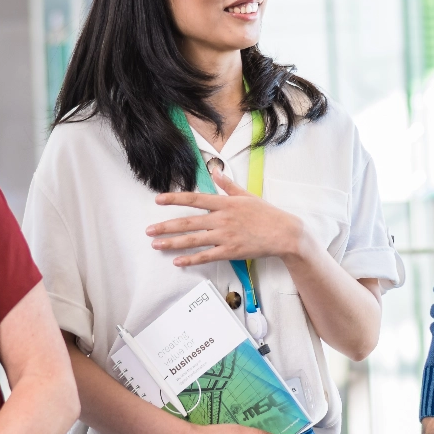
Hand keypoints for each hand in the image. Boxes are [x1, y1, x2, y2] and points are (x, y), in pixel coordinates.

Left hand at [148, 171, 306, 266]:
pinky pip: (206, 256)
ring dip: (172, 243)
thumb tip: (215, 172)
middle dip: (166, 226)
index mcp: (225, 203)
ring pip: (193, 240)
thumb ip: (228, 185)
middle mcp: (222, 219)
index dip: (174, 199)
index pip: (194, 199)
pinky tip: (177, 261)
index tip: (158, 200)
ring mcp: (225, 237)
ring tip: (156, 244)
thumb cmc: (266, 213)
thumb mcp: (247, 195)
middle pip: (188, 222)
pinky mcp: (230, 252)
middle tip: (149, 230)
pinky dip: (190, 259)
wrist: (284, 233)